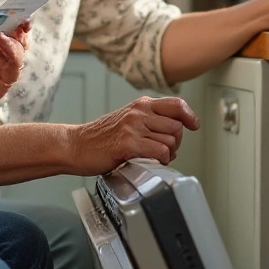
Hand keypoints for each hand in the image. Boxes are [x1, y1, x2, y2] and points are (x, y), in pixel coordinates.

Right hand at [71, 97, 200, 175]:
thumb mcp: (127, 120)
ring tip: (154, 159)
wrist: (75, 145)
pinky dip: (160, 161)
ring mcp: (133, 127)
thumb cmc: (100, 138)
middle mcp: (138, 113)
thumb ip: (148, 120)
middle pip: (177, 127)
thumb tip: (175, 130)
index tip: (193, 125)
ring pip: (171, 141)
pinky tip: (148, 163)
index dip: (189, 116)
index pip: (176, 105)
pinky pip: (159, 152)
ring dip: (167, 155)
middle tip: (165, 152)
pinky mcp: (128, 144)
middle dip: (176, 144)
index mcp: (140, 105)